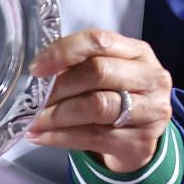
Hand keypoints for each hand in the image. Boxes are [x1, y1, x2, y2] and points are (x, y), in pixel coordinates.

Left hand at [25, 29, 171, 172]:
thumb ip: (78, 65)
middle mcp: (151, 78)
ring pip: (97, 106)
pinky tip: (41, 136)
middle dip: (59, 87)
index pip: (98, 41)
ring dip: (57, 115)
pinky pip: (94, 137)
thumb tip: (37, 73)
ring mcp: (151, 111)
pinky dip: (61, 137)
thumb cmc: (115, 95)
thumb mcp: (106, 73)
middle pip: (98, 72)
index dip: (64, 51)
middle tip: (32, 100)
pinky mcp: (141, 142)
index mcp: (138, 51)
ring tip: (33, 120)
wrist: (139, 137)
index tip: (36, 68)